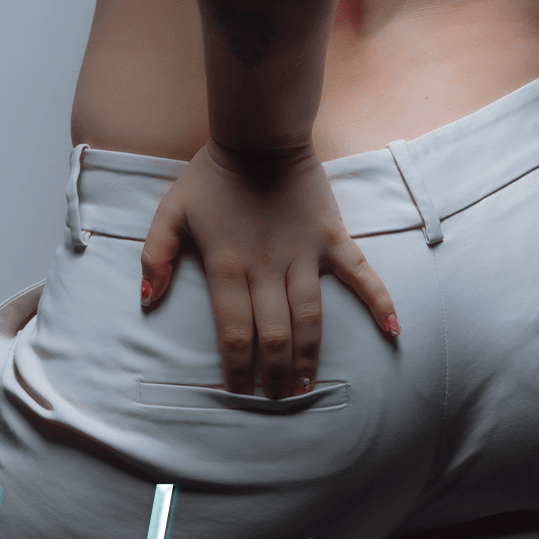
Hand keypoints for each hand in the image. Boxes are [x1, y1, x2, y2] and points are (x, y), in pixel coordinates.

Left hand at [140, 139, 399, 398]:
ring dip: (309, 359)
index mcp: (227, 265)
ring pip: (310, 319)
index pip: (234, 332)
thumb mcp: (170, 212)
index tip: (238, 394)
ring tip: (306, 390)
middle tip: (274, 402)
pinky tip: (393, 332)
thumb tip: (146, 300)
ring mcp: (304, 254)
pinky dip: (379, 302)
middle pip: (274, 336)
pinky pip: (360, 274)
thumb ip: (154, 256)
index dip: (237, 369)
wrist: (260, 136)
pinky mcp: (332, 238)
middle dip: (273, 375)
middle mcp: (267, 268)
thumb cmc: (213, 176)